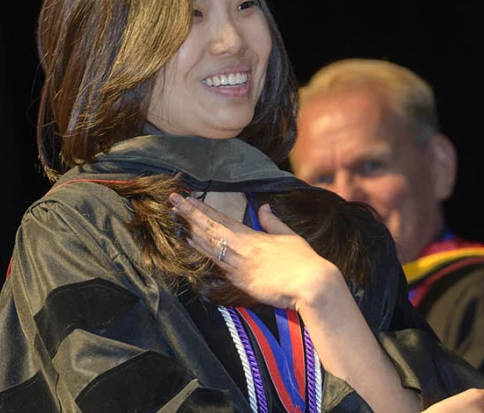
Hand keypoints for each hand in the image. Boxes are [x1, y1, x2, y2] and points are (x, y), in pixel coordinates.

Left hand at [169, 193, 344, 311]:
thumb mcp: (288, 236)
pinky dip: (201, 253)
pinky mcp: (239, 282)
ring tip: (176, 219)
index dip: (204, 209)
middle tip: (173, 201)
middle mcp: (242, 248)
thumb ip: (272, 222)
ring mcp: (238, 266)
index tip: (189, 199)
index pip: (222, 219)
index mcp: (253, 236)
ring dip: (190, 232)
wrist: (310, 285)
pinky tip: (191, 245)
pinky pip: (215, 265)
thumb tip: (263, 207)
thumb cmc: (303, 260)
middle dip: (190, 215)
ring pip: (208, 246)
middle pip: (210, 229)